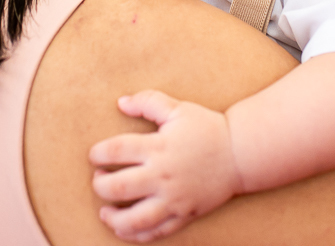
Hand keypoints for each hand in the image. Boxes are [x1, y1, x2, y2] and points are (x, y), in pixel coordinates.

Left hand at [88, 90, 242, 242]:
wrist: (239, 153)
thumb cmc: (207, 128)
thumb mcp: (178, 109)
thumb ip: (148, 102)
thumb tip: (121, 102)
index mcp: (158, 147)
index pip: (115, 151)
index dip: (98, 153)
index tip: (94, 156)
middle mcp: (162, 176)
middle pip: (117, 188)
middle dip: (100, 185)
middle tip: (99, 179)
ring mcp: (173, 199)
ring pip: (134, 219)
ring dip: (112, 217)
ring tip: (105, 211)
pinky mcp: (184, 214)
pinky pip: (157, 232)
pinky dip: (137, 235)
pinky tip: (124, 229)